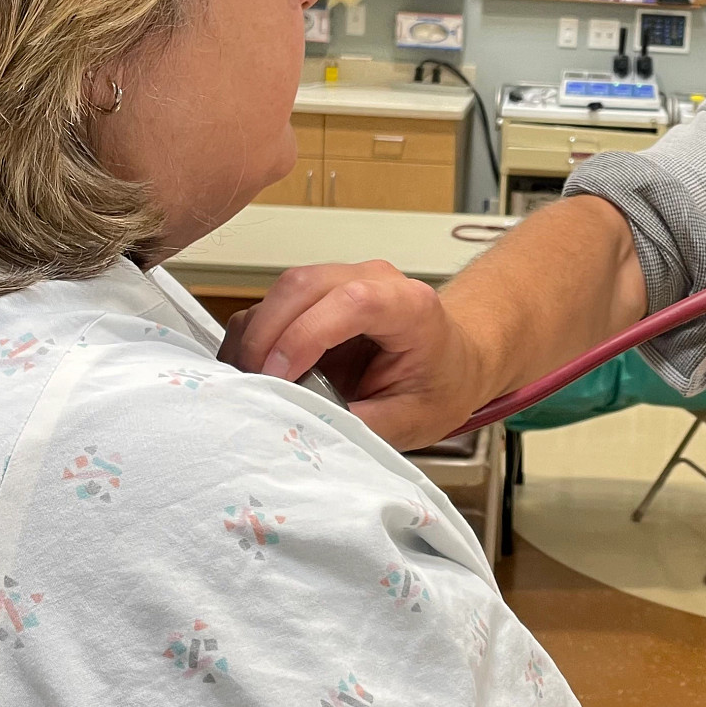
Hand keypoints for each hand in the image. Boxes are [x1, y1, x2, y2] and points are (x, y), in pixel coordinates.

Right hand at [218, 262, 488, 449]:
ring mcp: (343, 279)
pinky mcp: (320, 293)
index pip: (352, 301)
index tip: (280, 377)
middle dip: (265, 337)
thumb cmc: (441, 383)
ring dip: (256, 336)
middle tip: (252, 387)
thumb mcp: (412, 420)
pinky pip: (276, 302)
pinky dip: (257, 335)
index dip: (306, 336)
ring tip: (252, 384)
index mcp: (410, 307)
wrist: (454, 360)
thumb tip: (305, 427)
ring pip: (282, 291)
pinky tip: (258, 371)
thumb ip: (360, 424)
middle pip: (303, 286)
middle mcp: (374, 280)